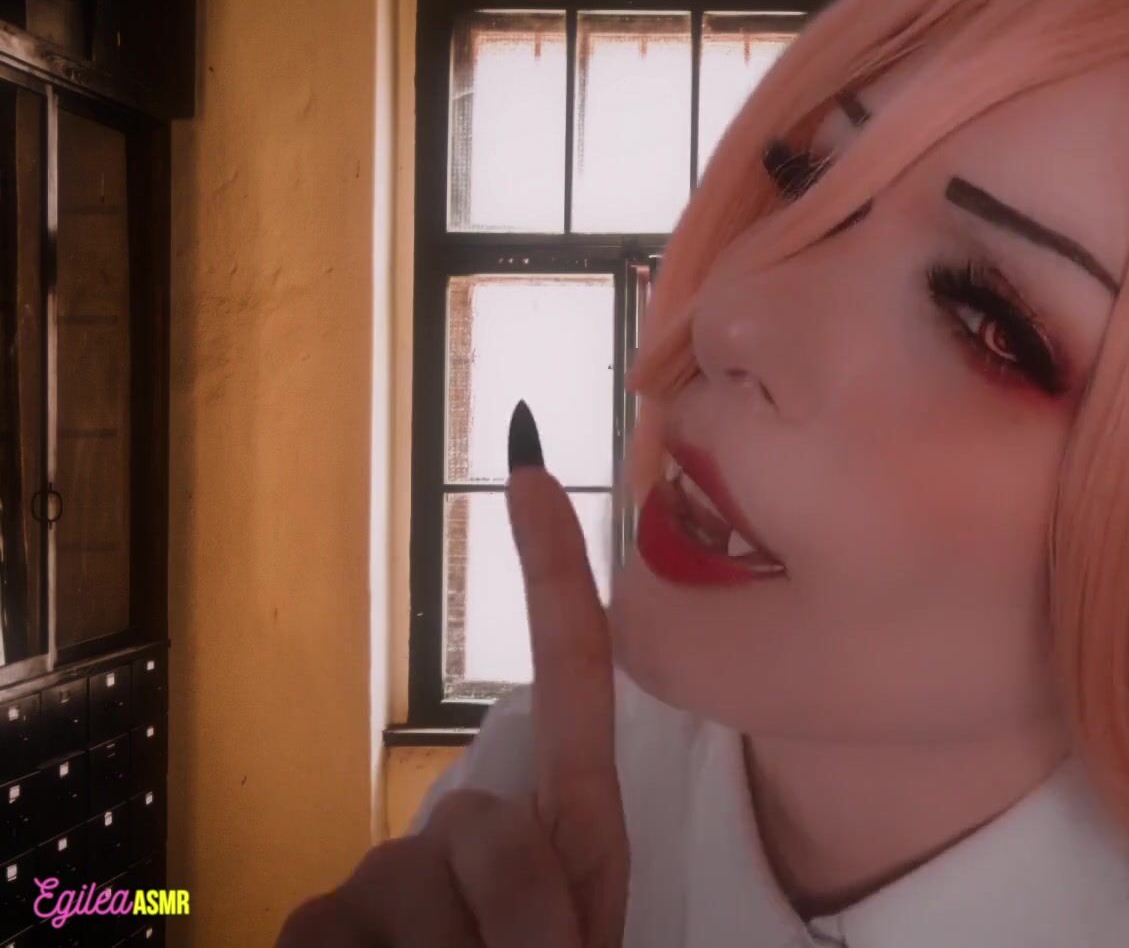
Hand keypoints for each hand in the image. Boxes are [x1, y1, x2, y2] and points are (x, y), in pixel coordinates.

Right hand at [277, 403, 629, 945]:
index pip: (571, 676)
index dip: (554, 571)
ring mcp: (380, 877)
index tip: (535, 466)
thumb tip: (486, 814)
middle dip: (526, 921)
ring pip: (420, 877)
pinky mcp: (312, 924)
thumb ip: (555, 876)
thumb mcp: (579, 943)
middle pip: (489, 824)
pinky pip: (341, 929)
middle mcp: (465, 832)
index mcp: (566, 829)